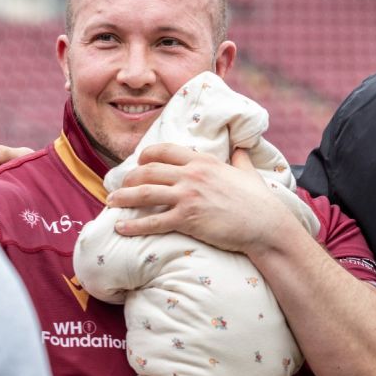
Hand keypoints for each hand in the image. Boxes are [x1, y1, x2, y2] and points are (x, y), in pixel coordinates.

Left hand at [108, 143, 296, 255]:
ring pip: (145, 193)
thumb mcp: (248, 172)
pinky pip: (153, 221)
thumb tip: (242, 146)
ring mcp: (188, 196)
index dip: (146, 156)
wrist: (265, 224)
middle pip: (149, 171)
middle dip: (129, 178)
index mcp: (203, 161)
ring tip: (111, 203)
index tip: (138, 163)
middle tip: (119, 186)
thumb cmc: (258, 202)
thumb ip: (240, 158)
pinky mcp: (187, 219)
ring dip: (124, 197)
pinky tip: (121, 228)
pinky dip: (134, 225)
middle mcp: (192, 174)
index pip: (164, 151)